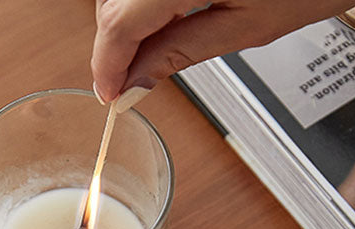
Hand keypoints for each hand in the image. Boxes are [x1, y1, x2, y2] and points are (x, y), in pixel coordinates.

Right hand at [92, 0, 349, 100]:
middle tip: (128, 81)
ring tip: (146, 52)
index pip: (120, 22)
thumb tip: (136, 82)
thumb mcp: (247, 25)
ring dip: (124, 19)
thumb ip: (181, 52)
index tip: (109, 93)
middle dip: (114, 44)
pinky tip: (158, 17)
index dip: (107, 63)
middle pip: (112, 1)